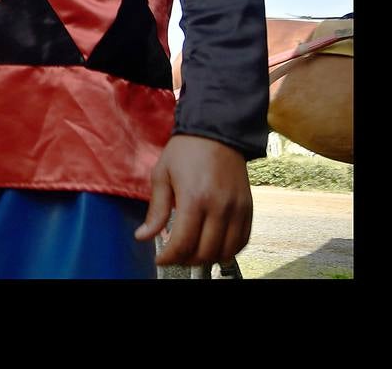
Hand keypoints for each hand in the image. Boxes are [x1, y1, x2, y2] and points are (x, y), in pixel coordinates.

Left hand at [134, 134, 252, 265]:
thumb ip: (157, 210)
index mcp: (194, 199)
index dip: (169, 258)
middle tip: (174, 256)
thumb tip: (143, 237)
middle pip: (205, 252)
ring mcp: (237, 210)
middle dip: (186, 260)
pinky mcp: (249, 208)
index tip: (159, 260)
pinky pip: (242, 241)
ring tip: (192, 252)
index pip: (183, 243)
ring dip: (207, 258)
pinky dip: (228, 251)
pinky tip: (214, 247)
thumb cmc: (184, 152)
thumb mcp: (162, 175)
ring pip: (226, 251)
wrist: (216, 131)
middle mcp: (219, 208)